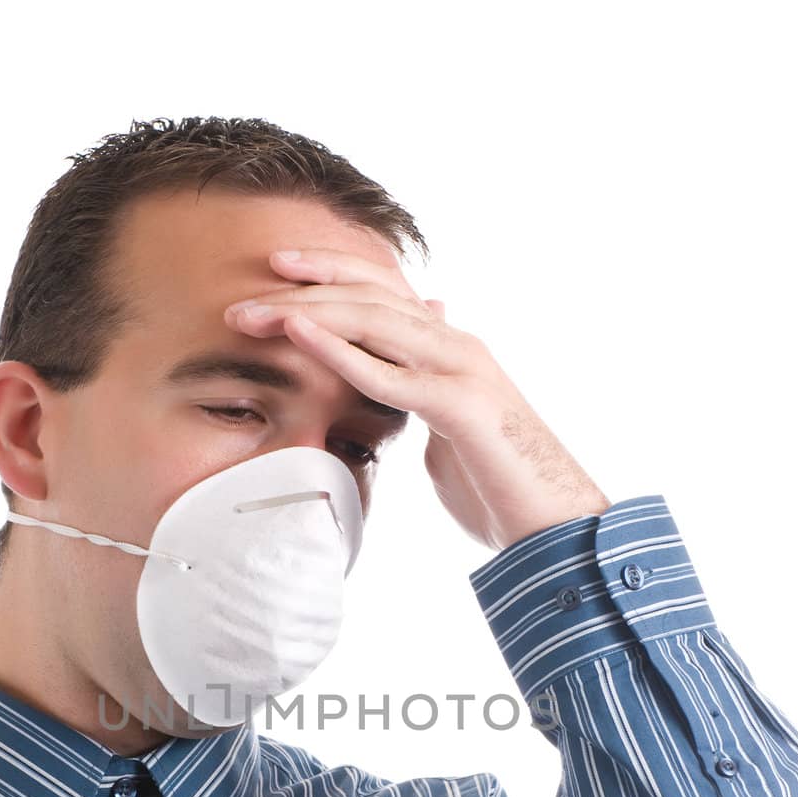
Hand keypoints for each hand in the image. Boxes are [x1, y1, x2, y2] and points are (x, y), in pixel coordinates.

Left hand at [223, 248, 610, 550]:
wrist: (555, 524)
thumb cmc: (499, 485)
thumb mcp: (445, 432)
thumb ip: (419, 397)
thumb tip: (395, 381)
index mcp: (450, 348)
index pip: (383, 294)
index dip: (330, 275)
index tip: (274, 272)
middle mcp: (457, 345)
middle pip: (371, 296)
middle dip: (304, 289)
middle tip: (242, 301)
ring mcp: (462, 370)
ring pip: (375, 322)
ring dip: (308, 313)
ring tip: (255, 314)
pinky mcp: (462, 408)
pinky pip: (390, 374)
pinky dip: (341, 353)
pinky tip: (301, 337)